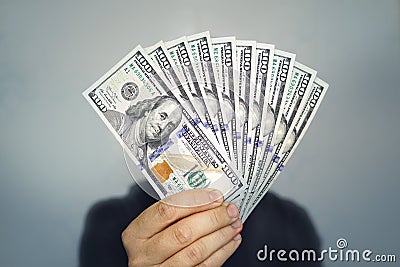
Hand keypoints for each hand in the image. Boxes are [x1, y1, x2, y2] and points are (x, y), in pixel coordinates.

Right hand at [122, 189, 242, 265]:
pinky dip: (222, 252)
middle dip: (213, 218)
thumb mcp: (152, 227)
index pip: (167, 210)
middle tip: (229, 210)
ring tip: (234, 224)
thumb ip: (174, 214)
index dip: (195, 201)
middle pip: (183, 232)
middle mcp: (145, 254)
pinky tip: (230, 241)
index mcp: (136, 233)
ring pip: (196, 251)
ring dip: (221, 235)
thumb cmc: (152, 244)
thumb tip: (208, 198)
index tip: (214, 196)